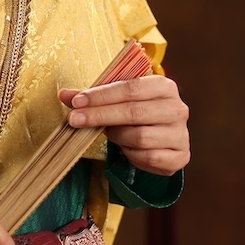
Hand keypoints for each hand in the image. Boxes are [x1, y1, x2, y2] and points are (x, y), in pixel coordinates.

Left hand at [59, 73, 189, 176]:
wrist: (162, 135)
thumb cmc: (136, 112)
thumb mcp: (117, 99)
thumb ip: (92, 97)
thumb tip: (63, 95)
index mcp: (164, 86)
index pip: (130, 88)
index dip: (101, 95)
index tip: (76, 102)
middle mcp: (177, 109)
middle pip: (134, 112)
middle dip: (100, 116)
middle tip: (75, 119)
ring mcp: (181, 134)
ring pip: (140, 138)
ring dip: (117, 136)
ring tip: (109, 133)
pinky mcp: (180, 156)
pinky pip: (149, 158)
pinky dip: (131, 155)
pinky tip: (125, 149)